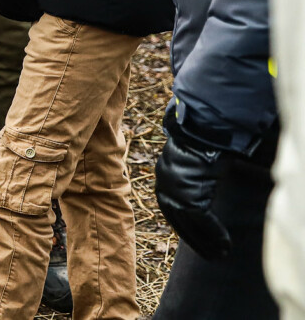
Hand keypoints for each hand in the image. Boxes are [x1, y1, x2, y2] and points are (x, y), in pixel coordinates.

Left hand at [156, 116, 231, 258]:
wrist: (202, 133)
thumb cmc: (201, 144)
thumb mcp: (190, 164)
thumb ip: (189, 180)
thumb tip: (197, 191)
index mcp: (163, 179)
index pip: (171, 211)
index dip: (184, 228)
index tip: (195, 240)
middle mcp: (166, 188)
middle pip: (179, 221)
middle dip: (195, 240)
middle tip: (210, 255)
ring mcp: (177, 193)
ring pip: (191, 225)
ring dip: (207, 241)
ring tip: (221, 255)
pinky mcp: (191, 196)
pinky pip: (204, 220)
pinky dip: (215, 233)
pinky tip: (226, 243)